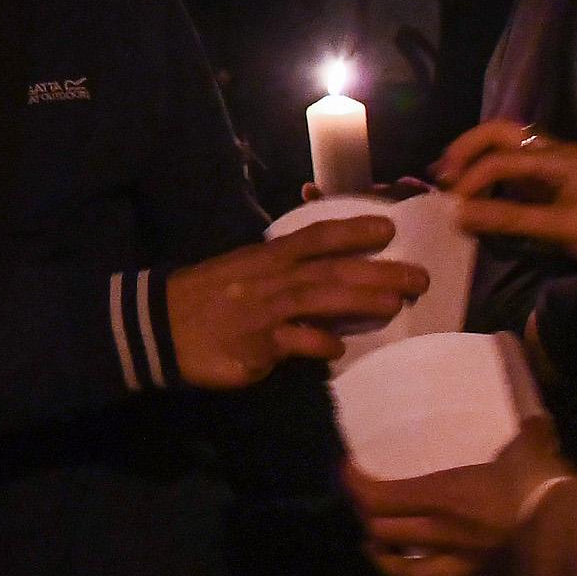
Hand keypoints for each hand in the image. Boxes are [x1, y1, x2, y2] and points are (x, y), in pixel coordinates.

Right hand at [161, 216, 428, 387]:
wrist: (158, 325)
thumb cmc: (207, 297)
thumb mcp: (243, 270)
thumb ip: (284, 270)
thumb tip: (328, 275)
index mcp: (265, 257)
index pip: (314, 238)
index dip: (352, 231)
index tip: (389, 228)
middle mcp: (268, 279)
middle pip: (329, 270)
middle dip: (376, 271)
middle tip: (418, 277)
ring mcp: (261, 311)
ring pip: (316, 300)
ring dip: (358, 301)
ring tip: (395, 304)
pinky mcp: (253, 345)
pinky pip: (291, 342)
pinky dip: (316, 343)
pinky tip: (338, 347)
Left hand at [346, 426, 575, 575]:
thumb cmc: (545, 485)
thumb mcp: (531, 448)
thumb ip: (527, 435)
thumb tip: (537, 423)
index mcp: (443, 499)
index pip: (379, 498)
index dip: (355, 485)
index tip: (348, 471)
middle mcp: (446, 536)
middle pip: (388, 535)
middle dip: (370, 523)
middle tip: (367, 512)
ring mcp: (470, 568)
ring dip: (392, 568)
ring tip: (380, 556)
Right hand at [436, 124, 576, 296]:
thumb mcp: (569, 231)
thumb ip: (513, 219)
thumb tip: (458, 212)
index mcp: (562, 157)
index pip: (501, 157)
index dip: (470, 179)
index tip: (449, 207)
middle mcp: (560, 156)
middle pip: (503, 135)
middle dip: (468, 150)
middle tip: (441, 176)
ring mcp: (564, 173)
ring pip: (512, 153)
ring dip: (482, 163)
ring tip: (455, 187)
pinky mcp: (568, 192)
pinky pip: (524, 177)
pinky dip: (499, 183)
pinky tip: (486, 203)